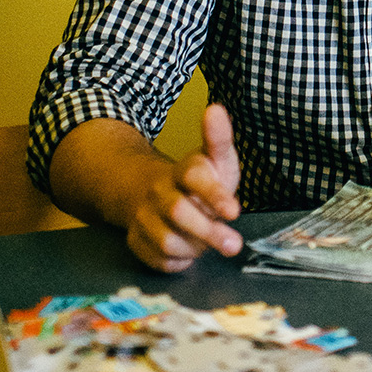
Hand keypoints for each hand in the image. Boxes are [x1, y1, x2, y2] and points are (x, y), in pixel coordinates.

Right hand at [125, 103, 242, 271]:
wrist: (152, 193)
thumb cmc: (197, 180)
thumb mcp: (214, 159)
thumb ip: (219, 140)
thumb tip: (216, 109)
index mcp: (181, 170)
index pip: (194, 177)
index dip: (214, 195)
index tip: (235, 211)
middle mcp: (158, 192)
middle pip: (178, 212)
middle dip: (208, 232)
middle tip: (233, 244)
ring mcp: (143, 217)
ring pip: (166, 241)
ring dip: (193, 248)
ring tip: (208, 244)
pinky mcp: (136, 240)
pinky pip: (156, 260)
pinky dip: (176, 262)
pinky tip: (187, 253)